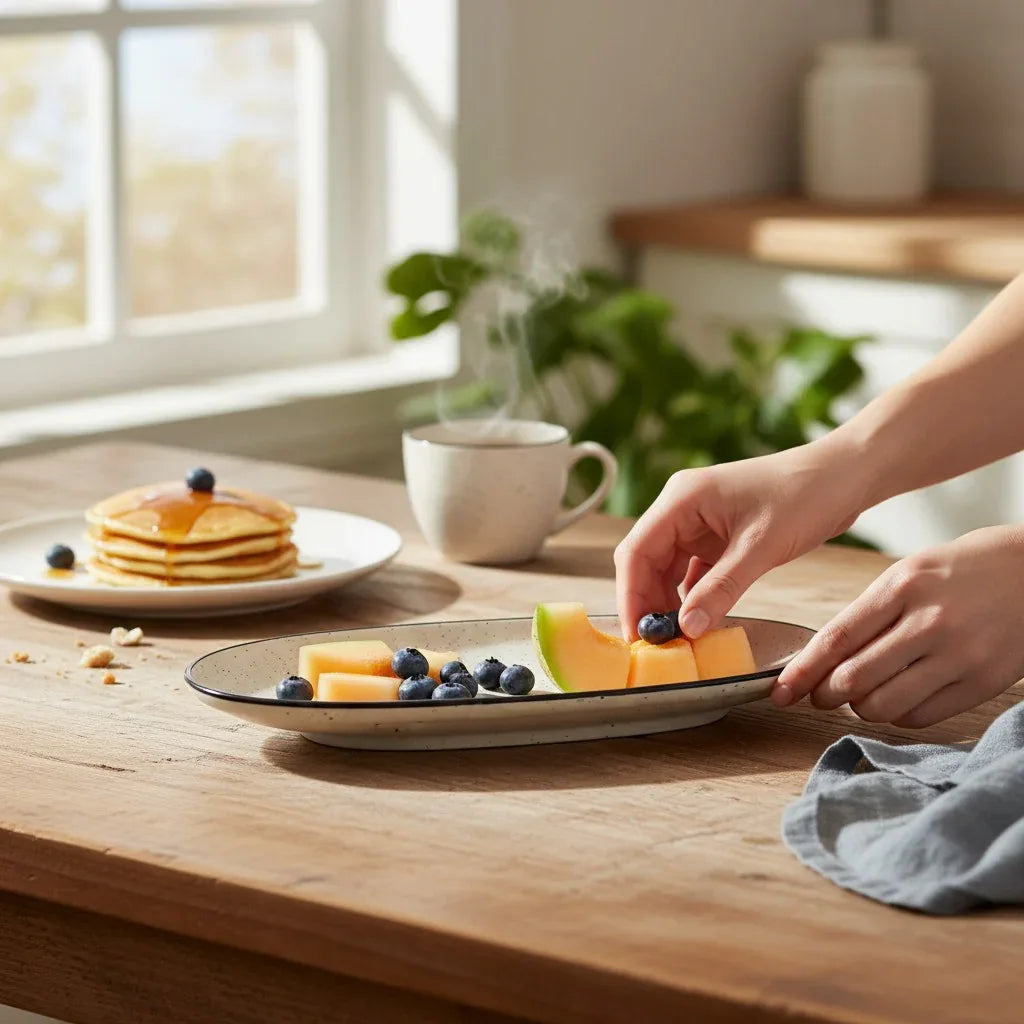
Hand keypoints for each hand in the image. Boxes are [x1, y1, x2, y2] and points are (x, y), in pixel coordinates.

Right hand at [614, 440, 866, 640]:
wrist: (843, 476)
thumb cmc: (804, 495)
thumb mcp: (760, 548)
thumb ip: (720, 589)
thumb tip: (686, 628)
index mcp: (681, 499)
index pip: (636, 551)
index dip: (630, 595)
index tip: (636, 635)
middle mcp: (682, 508)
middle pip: (646, 562)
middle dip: (647, 603)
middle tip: (656, 645)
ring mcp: (699, 523)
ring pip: (667, 569)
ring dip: (668, 602)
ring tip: (676, 639)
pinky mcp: (717, 537)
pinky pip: (692, 572)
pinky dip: (692, 597)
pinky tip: (698, 621)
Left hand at [774, 525, 1023, 726]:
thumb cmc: (963, 570)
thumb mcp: (911, 572)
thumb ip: (870, 612)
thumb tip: (824, 656)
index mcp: (902, 586)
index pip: (838, 638)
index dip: (803, 670)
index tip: (780, 690)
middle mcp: (929, 621)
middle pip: (854, 678)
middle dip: (825, 695)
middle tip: (820, 696)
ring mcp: (959, 654)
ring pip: (884, 704)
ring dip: (861, 707)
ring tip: (860, 697)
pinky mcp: (983, 682)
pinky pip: (921, 716)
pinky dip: (898, 716)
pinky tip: (898, 699)